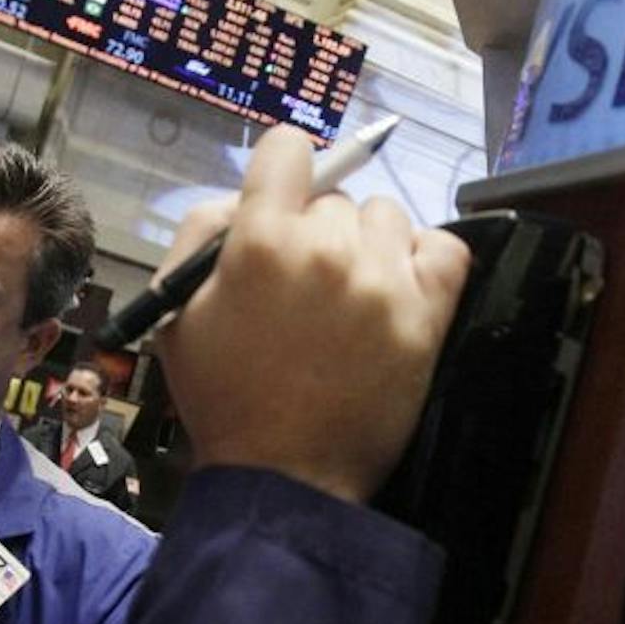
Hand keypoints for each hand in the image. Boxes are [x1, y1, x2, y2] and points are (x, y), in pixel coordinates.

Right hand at [153, 126, 470, 504]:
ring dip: (368, 245)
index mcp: (261, 241)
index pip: (288, 148)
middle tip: (306, 284)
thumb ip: (202, 234)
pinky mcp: (427, 314)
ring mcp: (383, 280)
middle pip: (336, 197)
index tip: (284, 201)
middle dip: (318, 230)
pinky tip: (397, 286)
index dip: (283, 171)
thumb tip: (245, 197)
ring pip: (387, 218)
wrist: (285, 475)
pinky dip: (424, 258)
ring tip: (349, 295)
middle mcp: (328, 249)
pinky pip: (446, 248)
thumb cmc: (225, 396)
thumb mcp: (178, 311)